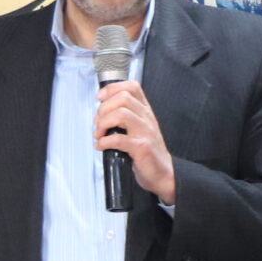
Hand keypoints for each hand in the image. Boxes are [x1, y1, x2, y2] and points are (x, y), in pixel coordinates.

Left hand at [91, 79, 175, 205]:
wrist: (163, 173)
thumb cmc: (148, 152)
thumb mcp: (140, 128)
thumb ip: (126, 116)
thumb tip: (102, 111)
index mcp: (145, 111)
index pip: (132, 87)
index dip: (112, 89)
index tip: (100, 98)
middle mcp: (146, 118)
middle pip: (123, 98)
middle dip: (104, 109)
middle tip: (98, 123)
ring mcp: (145, 132)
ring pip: (121, 114)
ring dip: (103, 123)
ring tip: (99, 134)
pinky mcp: (142, 147)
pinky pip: (119, 139)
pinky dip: (104, 141)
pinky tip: (101, 146)